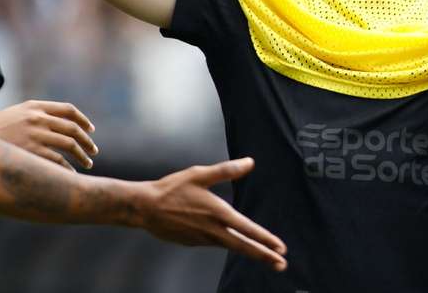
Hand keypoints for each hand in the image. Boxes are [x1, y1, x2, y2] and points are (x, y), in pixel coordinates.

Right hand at [0, 100, 97, 170]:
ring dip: (82, 156)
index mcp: (34, 107)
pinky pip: (58, 161)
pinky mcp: (31, 152)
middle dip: (87, 141)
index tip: (90, 130)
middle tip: (93, 151)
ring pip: (70, 145)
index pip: (68, 109)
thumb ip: (34, 117)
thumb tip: (57, 126)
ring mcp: (35, 135)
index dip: (83, 120)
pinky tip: (71, 175)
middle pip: (73, 129)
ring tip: (88, 164)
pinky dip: (68, 169)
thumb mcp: (13, 116)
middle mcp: (37, 119)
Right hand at [143, 158, 287, 270]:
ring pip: (230, 246)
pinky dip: (227, 244)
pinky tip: (232, 241)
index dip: (266, 239)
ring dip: (249, 251)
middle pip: (243, 247)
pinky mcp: (193, 242)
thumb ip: (226, 170)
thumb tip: (250, 163)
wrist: (145, 208)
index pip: (247, 230)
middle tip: (282, 264)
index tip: (281, 248)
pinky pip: (215, 243)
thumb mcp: (200, 174)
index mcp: (218, 213)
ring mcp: (202, 239)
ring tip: (265, 255)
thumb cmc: (172, 188)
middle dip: (264, 256)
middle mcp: (212, 230)